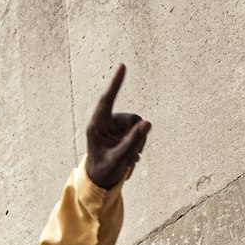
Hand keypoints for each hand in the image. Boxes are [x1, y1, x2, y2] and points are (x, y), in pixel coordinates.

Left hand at [84, 64, 151, 188]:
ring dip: (138, 142)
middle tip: (133, 155)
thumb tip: (147, 122)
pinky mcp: (123, 130)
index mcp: (96, 126)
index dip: (115, 83)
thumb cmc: (104, 169)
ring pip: (138, 124)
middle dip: (138, 136)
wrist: (101, 179)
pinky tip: (131, 156)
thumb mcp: (118, 158)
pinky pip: (140, 130)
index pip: (107, 100)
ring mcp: (115, 125)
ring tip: (129, 158)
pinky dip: (139, 143)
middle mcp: (106, 122)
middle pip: (132, 118)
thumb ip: (132, 141)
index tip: (122, 65)